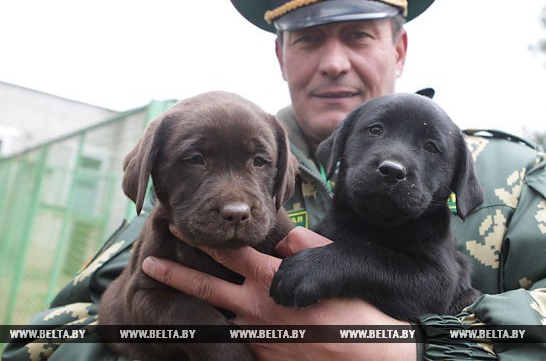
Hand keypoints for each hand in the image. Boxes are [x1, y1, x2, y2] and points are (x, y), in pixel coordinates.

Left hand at [142, 226, 416, 360]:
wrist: (365, 353)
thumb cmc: (351, 304)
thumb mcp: (329, 263)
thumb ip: (300, 245)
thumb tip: (280, 237)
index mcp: (271, 280)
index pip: (226, 254)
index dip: (199, 240)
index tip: (177, 228)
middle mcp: (256, 308)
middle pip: (204, 287)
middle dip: (173, 274)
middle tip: (148, 263)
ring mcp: (256, 335)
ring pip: (216, 315)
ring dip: (196, 302)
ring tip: (174, 289)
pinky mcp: (262, 354)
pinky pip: (238, 337)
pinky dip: (226, 325)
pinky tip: (219, 318)